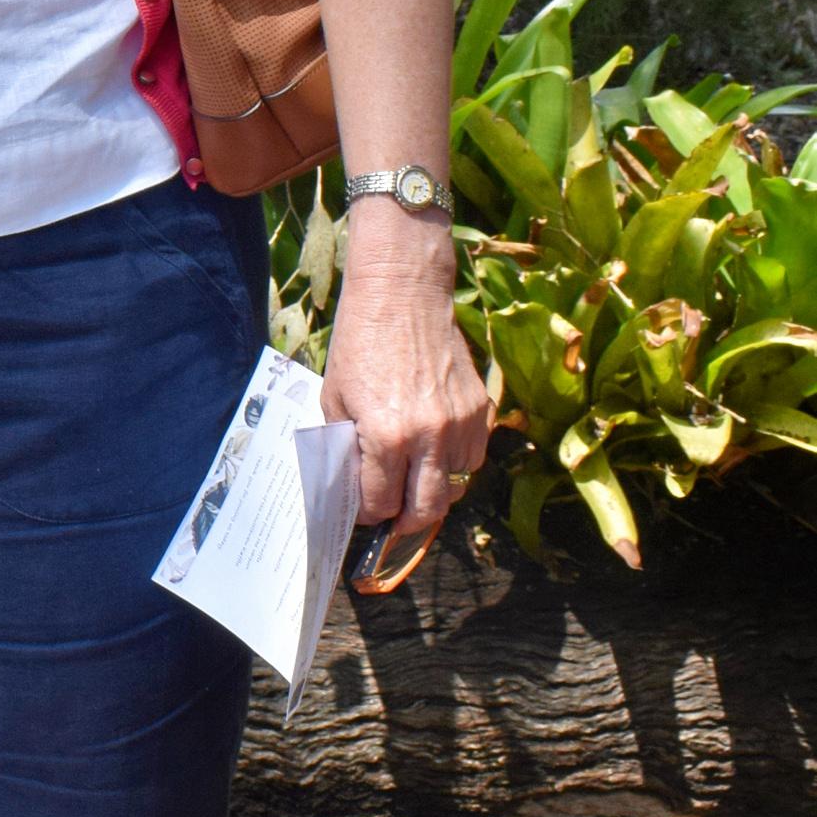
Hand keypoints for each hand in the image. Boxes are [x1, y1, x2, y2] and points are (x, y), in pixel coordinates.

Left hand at [320, 212, 490, 542]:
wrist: (403, 294)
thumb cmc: (360, 342)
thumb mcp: (336, 397)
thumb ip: (347, 446)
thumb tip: (354, 484)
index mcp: (385, 435)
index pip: (380, 503)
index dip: (368, 512)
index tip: (362, 508)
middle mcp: (428, 436)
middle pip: (425, 511)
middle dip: (404, 522)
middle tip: (391, 516)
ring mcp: (460, 424)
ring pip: (455, 487)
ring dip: (432, 488)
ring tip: (412, 472)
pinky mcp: (481, 409)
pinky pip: (473, 457)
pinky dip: (455, 461)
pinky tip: (434, 445)